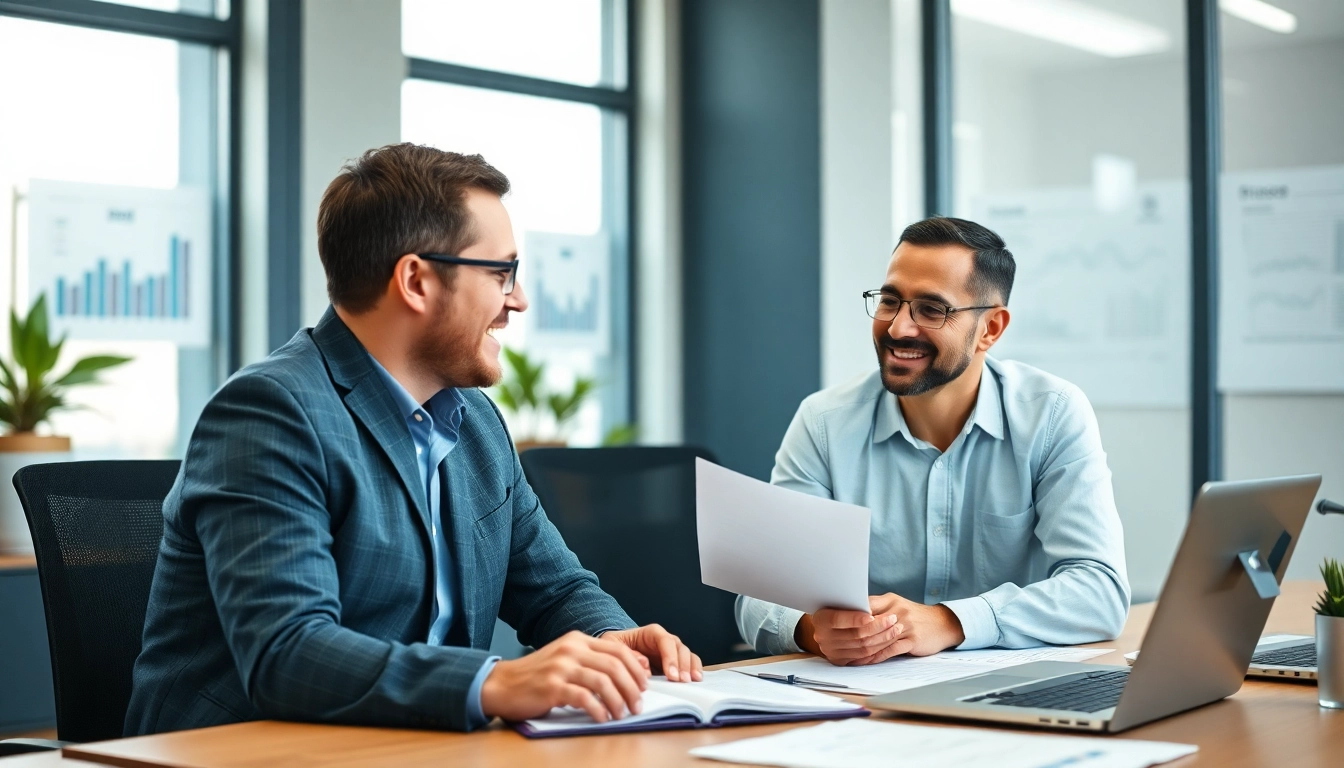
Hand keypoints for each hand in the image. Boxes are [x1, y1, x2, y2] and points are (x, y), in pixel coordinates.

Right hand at [479, 630, 650, 723]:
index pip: (617, 650)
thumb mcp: (565, 659)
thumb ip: (591, 662)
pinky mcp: (552, 687)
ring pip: (602, 682)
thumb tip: (626, 675)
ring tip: (622, 714)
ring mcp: (561, 667)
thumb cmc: (536, 676)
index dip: (635, 669)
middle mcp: (571, 649)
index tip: (644, 686)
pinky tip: (602, 718)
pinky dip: (598, 710)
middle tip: (637, 704)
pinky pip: (584, 698)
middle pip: (614, 666)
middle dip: (631, 687)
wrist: (502, 684)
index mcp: (577, 640)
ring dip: (618, 701)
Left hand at [603, 624, 702, 682]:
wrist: (617, 653)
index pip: (665, 641)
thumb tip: (644, 664)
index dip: (670, 657)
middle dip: (682, 665)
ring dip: (691, 668)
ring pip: (688, 655)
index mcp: (651, 633)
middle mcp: (665, 640)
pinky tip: (696, 680)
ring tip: (690, 681)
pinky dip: (695, 670)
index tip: (670, 674)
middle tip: (681, 681)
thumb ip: (628, 653)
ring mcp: (672, 651)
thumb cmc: (616, 647)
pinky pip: (691, 664)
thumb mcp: (613, 645)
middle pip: (679, 648)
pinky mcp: (676, 663)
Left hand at [796, 594, 964, 665]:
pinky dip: (874, 657)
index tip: (833, 624)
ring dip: (860, 648)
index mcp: (889, 600)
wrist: (942, 623)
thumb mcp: (896, 605)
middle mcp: (895, 611)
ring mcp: (904, 626)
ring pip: (876, 638)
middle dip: (851, 634)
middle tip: (834, 642)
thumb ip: (876, 608)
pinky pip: (888, 650)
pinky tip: (864, 660)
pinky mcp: (911, 640)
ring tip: (846, 654)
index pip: (863, 605)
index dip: (848, 615)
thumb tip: (851, 613)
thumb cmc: (914, 616)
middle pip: (868, 623)